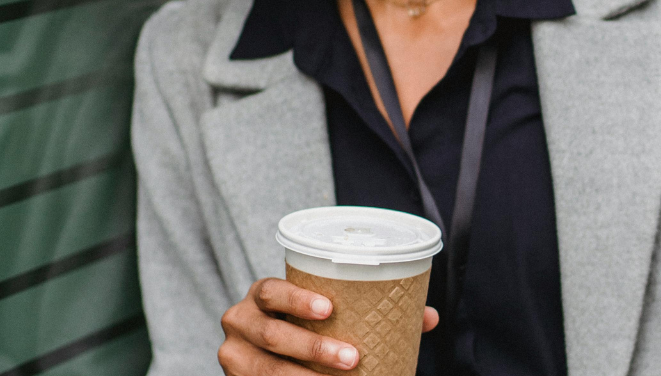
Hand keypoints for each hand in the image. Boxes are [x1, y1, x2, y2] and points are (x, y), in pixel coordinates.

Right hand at [218, 278, 439, 373]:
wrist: (261, 354)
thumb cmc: (303, 324)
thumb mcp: (323, 312)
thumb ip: (370, 309)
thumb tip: (428, 317)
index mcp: (261, 295)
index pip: (272, 291)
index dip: (297, 299)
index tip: (330, 309)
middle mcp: (239, 321)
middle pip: (273, 335)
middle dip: (313, 349)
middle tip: (352, 358)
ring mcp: (232, 355)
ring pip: (267, 370)